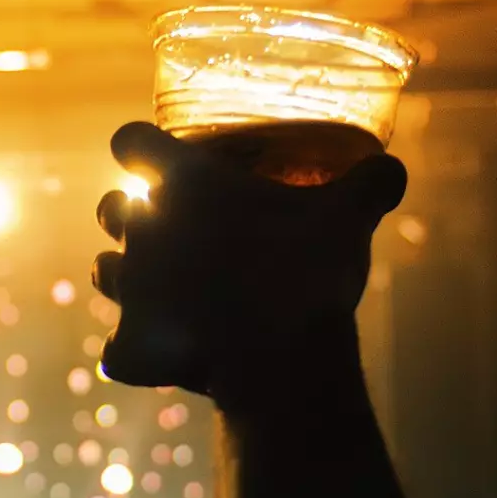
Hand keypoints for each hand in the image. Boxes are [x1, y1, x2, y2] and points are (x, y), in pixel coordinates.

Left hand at [93, 122, 405, 401]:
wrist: (280, 355)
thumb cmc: (309, 271)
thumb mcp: (349, 217)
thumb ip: (369, 184)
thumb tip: (391, 170)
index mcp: (182, 184)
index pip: (131, 142)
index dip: (142, 147)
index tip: (162, 157)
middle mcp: (140, 229)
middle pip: (110, 208)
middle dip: (133, 215)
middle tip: (175, 230)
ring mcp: (129, 288)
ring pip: (105, 271)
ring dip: (128, 276)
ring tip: (167, 290)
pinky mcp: (131, 343)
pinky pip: (118, 349)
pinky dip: (136, 352)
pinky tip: (165, 354)